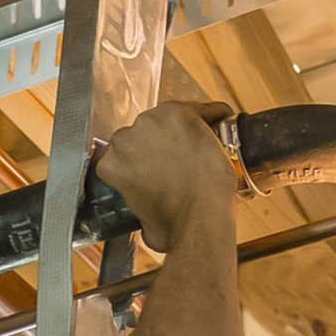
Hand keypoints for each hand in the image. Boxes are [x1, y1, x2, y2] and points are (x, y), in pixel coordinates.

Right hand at [97, 101, 234, 251]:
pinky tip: (224, 125)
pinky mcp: (181, 115)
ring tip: (204, 147)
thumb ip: (138, 207)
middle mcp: (126, 138)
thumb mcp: (142, 221)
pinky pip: (204, 110)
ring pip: (172, 118)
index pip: (128, 149)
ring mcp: (153, 123)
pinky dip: (216, 115)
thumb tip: (146, 217)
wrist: (199, 218)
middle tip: (186, 157)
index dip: (147, 155)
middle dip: (164, 141)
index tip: (163, 161)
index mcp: (111, 163)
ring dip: (187, 129)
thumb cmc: (174, 225)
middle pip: (148, 130)